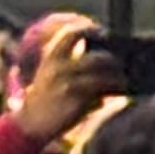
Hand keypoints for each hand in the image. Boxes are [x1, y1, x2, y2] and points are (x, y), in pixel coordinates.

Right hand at [12, 24, 125, 149]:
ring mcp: (69, 84)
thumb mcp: (50, 74)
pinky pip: (102, 91)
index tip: (103, 32)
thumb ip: (70, 64)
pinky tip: (120, 90)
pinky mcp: (76, 100)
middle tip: (122, 63)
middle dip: (112, 60)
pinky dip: (113, 89)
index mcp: (51, 58)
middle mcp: (60, 68)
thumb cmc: (46, 98)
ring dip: (117, 77)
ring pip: (103, 75)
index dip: (88, 29)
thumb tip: (103, 60)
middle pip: (97, 58)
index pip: (70, 34)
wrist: (30, 124)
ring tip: (124, 79)